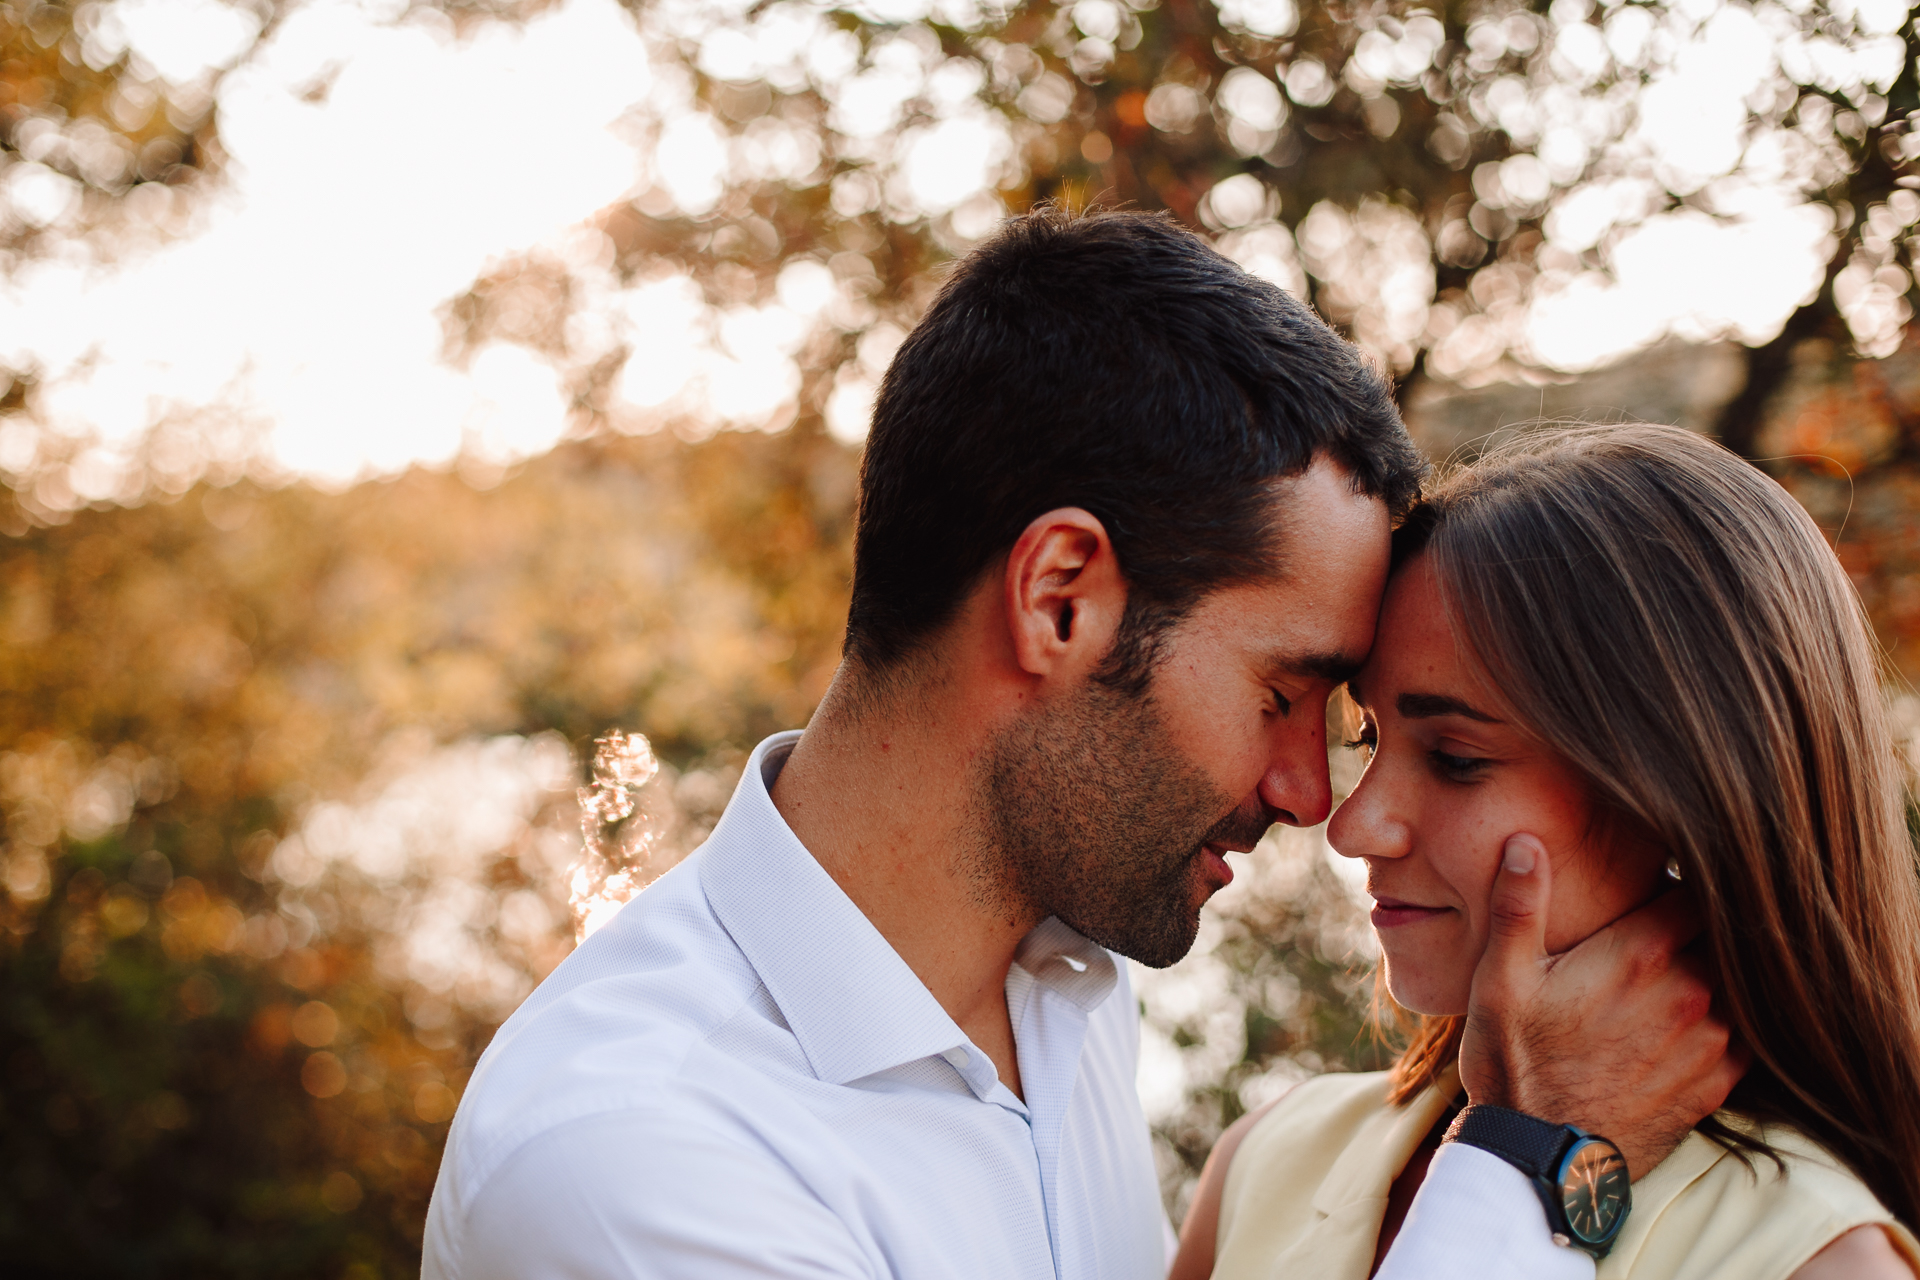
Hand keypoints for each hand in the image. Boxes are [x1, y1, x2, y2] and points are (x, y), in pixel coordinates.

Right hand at [1457, 833, 1747, 1177]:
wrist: (1542, 1160)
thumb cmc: (1515, 1063)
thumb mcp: (1500, 978)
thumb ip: (1520, 906)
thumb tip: (1526, 842)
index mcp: (1641, 953)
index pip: (1696, 889)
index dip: (1684, 878)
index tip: (1664, 880)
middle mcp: (1691, 991)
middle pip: (1722, 934)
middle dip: (1700, 926)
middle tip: (1666, 926)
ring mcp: (1711, 1041)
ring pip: (1739, 985)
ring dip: (1717, 974)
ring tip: (1680, 974)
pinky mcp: (1717, 1083)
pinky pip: (1746, 1036)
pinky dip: (1729, 1022)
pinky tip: (1693, 1022)